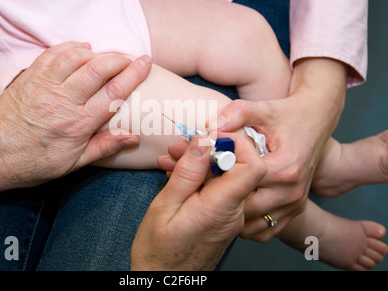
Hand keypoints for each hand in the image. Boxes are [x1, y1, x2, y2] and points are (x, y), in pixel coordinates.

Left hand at [0, 42, 151, 191]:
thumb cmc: (33, 163)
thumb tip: (132, 136)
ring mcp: (44, 85)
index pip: (114, 92)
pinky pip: (53, 53)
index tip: (146, 63)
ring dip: (97, 52)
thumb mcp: (73, 164)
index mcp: (78, 124)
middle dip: (120, 58)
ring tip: (107, 56)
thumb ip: (104, 147)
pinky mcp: (29, 77)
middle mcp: (63, 100)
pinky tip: (82, 48)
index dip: (134, 74)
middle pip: (99, 68)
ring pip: (77, 56)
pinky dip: (71, 46)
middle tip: (131, 58)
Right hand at [131, 134, 265, 269]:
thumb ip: (188, 172)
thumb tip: (205, 141)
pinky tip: (178, 176)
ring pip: (226, 175)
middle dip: (210, 150)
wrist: (164, 282)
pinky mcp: (223, 217)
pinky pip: (219, 188)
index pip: (254, 166)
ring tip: (171, 162)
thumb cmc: (159, 251)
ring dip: (201, 163)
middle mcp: (234, 211)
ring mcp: (230, 215)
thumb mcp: (165, 206)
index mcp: (221, 207)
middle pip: (239, 166)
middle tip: (177, 150)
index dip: (237, 144)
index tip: (209, 137)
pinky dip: (200, 177)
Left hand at [206, 58, 346, 241]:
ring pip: (252, 225)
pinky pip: (265, 230)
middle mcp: (292, 191)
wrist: (316, 119)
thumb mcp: (261, 109)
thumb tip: (209, 127)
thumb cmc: (287, 114)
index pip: (241, 184)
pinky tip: (237, 202)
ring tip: (219, 192)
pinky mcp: (295, 210)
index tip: (205, 167)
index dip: (218, 177)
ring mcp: (295, 204)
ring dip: (233, 213)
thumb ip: (235, 114)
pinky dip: (248, 222)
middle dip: (221, 197)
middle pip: (244, 209)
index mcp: (285, 168)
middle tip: (206, 183)